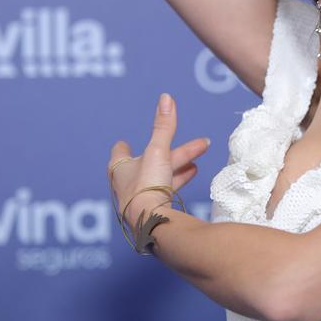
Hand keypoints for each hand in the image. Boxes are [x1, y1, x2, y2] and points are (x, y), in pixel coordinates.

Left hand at [108, 93, 210, 226]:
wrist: (151, 223)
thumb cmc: (147, 185)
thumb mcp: (158, 150)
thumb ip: (164, 126)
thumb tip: (166, 98)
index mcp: (120, 168)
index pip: (120, 152)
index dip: (125, 146)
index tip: (127, 142)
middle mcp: (127, 183)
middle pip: (151, 161)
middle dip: (175, 152)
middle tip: (201, 144)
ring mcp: (139, 198)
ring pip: (161, 176)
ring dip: (179, 167)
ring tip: (198, 162)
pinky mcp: (152, 210)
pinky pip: (166, 191)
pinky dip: (178, 182)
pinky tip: (191, 176)